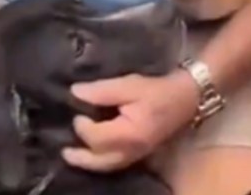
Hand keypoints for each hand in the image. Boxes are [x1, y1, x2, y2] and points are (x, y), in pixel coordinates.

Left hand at [62, 71, 199, 171]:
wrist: (186, 98)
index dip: (82, 126)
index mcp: (129, 133)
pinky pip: (116, 164)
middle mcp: (132, 150)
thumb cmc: (157, 90)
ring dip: (89, 163)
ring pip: (107, 166)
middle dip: (80, 157)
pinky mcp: (140, 154)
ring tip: (72, 156)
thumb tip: (75, 93)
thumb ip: (101, 91)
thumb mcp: (129, 84)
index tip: (78, 111)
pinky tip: (93, 154)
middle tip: (64, 150)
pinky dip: (101, 162)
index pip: (96, 137)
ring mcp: (137, 155)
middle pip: (99, 161)